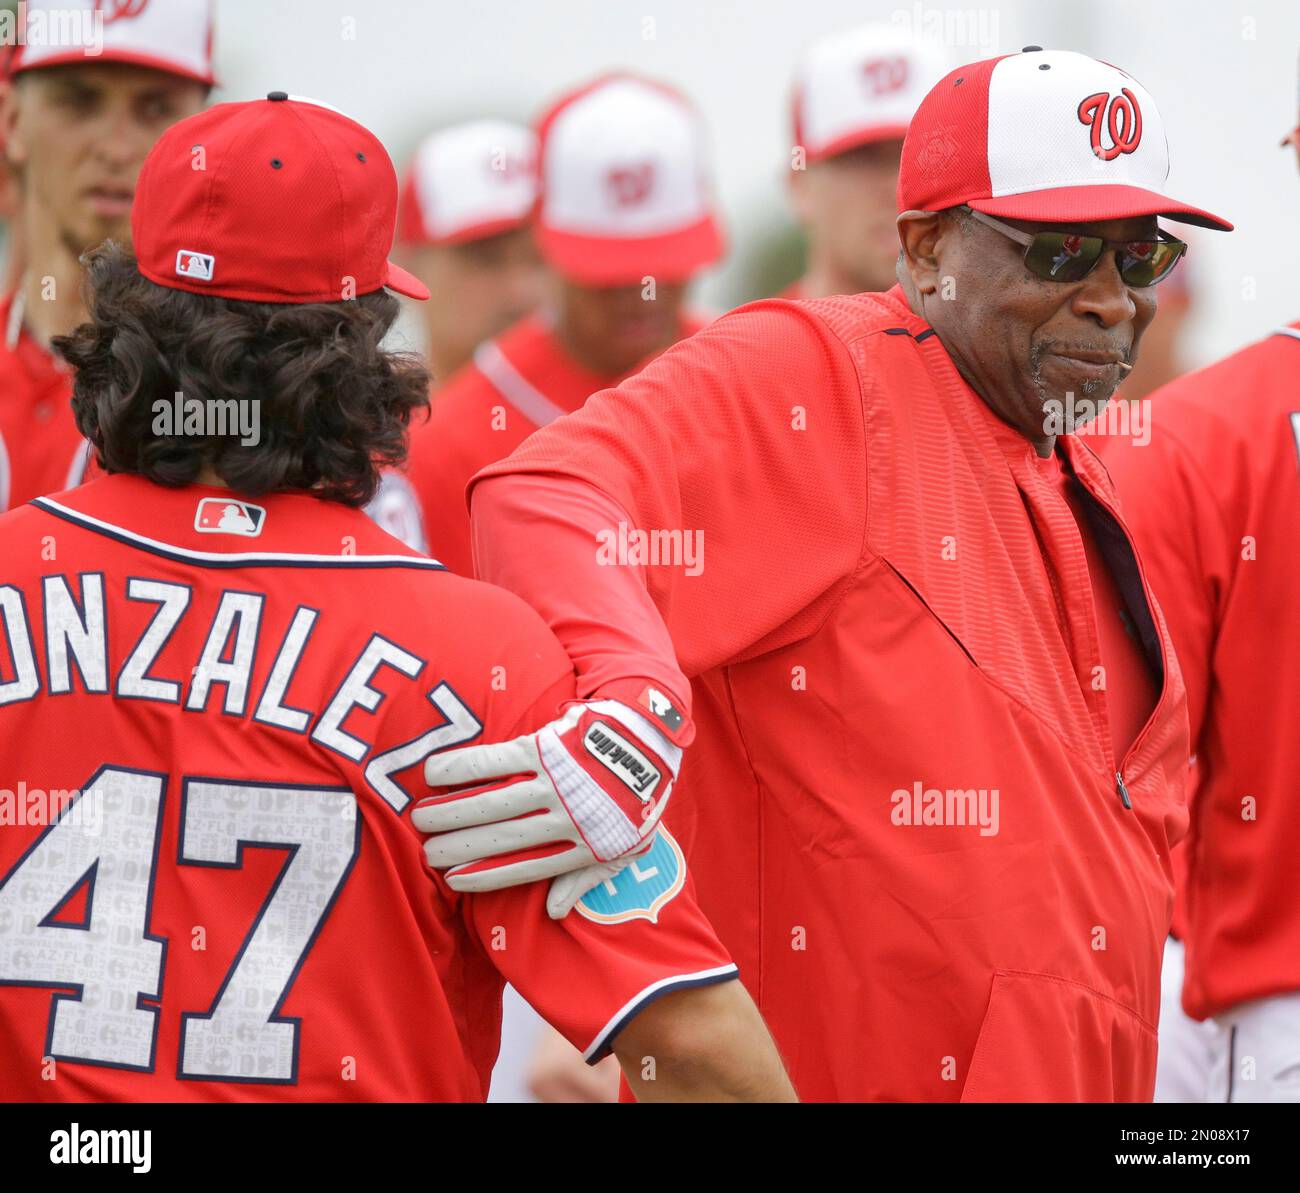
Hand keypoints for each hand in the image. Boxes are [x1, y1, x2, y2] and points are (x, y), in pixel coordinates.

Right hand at [415, 699, 680, 917]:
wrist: (651, 741)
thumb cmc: (640, 797)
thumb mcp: (627, 847)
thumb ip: (586, 878)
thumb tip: (552, 910)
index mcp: (582, 847)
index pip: (523, 869)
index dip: (485, 876)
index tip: (454, 879)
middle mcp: (563, 817)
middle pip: (499, 838)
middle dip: (457, 847)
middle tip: (426, 852)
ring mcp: (552, 782)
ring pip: (491, 803)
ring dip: (451, 811)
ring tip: (420, 818)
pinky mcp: (544, 747)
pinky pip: (495, 760)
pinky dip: (462, 768)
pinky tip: (434, 772)